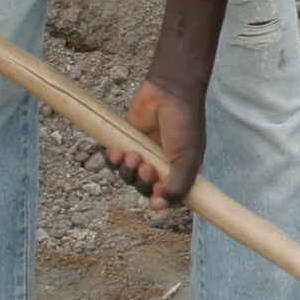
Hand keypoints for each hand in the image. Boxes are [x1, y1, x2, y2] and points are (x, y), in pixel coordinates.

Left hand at [108, 77, 207, 204]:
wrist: (168, 92)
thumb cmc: (183, 122)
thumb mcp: (187, 158)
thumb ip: (178, 185)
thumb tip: (158, 207)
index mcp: (180, 171)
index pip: (169, 198)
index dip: (160, 199)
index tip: (156, 192)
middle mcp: (161, 166)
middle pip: (145, 189)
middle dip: (141, 182)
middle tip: (145, 167)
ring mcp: (144, 154)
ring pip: (128, 177)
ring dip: (127, 170)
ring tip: (132, 154)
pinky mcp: (127, 143)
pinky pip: (115, 162)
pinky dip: (113, 160)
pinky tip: (115, 152)